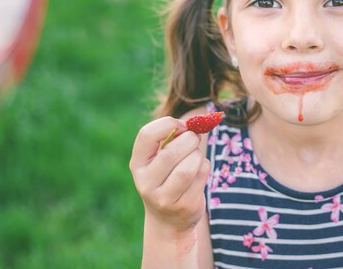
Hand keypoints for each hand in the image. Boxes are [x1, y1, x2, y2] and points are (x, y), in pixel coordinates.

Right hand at [129, 116, 209, 233]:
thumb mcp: (161, 158)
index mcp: (137, 163)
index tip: (183, 126)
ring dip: (198, 156)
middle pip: (171, 152)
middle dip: (190, 140)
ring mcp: (163, 198)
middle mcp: (145, 182)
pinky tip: (199, 172)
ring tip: (196, 157)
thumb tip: (198, 122)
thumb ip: (173, 137)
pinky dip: (204, 167)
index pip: (146, 135)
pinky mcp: (184, 206)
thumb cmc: (167, 177)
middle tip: (195, 138)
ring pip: (188, 166)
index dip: (169, 124)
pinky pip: (201, 176)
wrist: (168, 220)